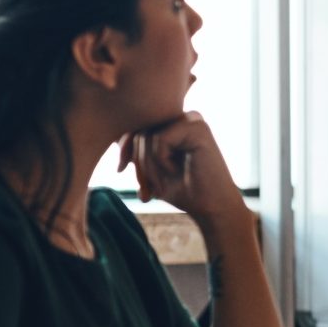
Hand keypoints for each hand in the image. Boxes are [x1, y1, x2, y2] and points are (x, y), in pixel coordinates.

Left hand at [120, 112, 247, 226]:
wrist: (213, 209)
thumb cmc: (185, 192)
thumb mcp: (151, 169)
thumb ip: (136, 151)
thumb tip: (114, 138)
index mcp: (174, 124)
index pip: (137, 124)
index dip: (124, 146)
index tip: (121, 169)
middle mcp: (184, 118)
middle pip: (140, 129)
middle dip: (136, 161)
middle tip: (145, 190)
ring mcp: (192, 120)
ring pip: (148, 135)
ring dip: (148, 166)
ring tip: (159, 187)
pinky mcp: (198, 128)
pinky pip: (160, 139)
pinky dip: (160, 161)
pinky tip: (174, 172)